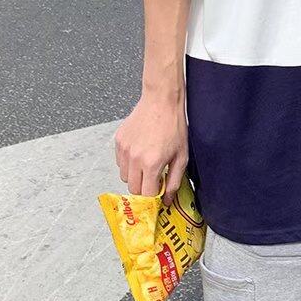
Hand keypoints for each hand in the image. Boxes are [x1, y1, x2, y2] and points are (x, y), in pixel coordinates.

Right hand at [115, 87, 187, 206]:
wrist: (161, 101)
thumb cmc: (173, 125)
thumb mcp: (181, 156)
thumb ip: (175, 181)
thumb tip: (167, 199)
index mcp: (151, 163)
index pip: (146, 194)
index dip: (153, 198)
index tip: (158, 196)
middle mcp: (135, 158)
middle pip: (133, 188)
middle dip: (144, 188)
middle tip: (154, 180)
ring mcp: (125, 149)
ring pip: (125, 176)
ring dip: (136, 176)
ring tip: (148, 163)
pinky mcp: (119, 141)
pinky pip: (120, 162)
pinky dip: (129, 163)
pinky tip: (141, 152)